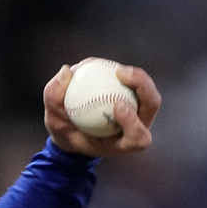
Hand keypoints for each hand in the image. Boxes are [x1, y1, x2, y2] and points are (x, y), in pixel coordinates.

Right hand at [44, 60, 158, 157]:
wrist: (73, 131)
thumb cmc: (67, 133)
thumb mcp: (54, 124)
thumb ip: (55, 99)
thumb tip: (66, 71)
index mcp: (126, 144)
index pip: (138, 136)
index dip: (133, 122)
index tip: (116, 106)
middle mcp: (138, 126)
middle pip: (151, 103)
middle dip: (143, 86)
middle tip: (121, 74)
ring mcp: (139, 109)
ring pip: (147, 89)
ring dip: (136, 75)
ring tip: (116, 69)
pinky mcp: (134, 94)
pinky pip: (132, 79)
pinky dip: (118, 71)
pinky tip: (103, 63)